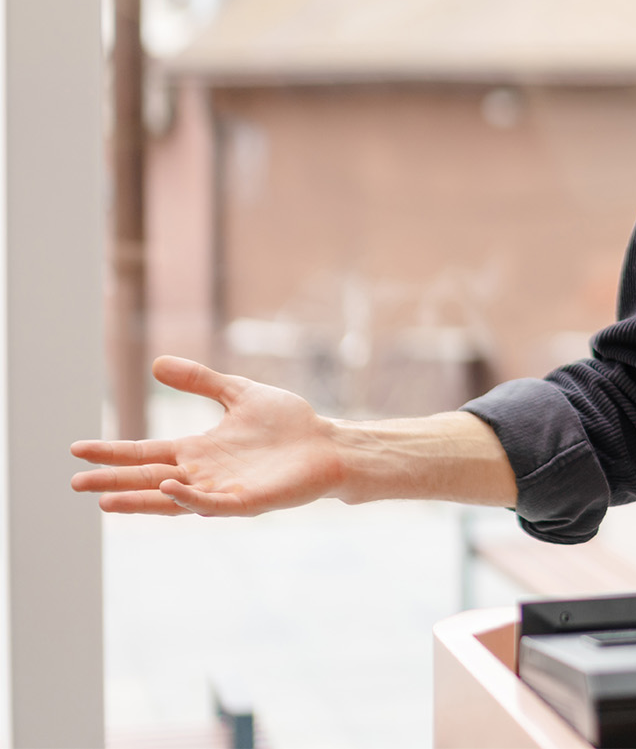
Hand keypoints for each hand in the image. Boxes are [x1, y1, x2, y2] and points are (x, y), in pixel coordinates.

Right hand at [70, 356, 343, 515]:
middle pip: (148, 480)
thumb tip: (157, 364)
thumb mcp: (238, 393)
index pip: (144, 454)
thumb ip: (200, 381)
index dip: (112, 452)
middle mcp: (203, 474)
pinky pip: (212, 503)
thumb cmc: (288, 424)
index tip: (76, 449)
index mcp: (197, 451)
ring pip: (171, 500)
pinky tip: (169, 485)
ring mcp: (223, 491)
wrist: (328, 444)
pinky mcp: (247, 502)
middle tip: (75, 482)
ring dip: (140, 500)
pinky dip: (188, 497)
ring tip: (104, 500)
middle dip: (112, 482)